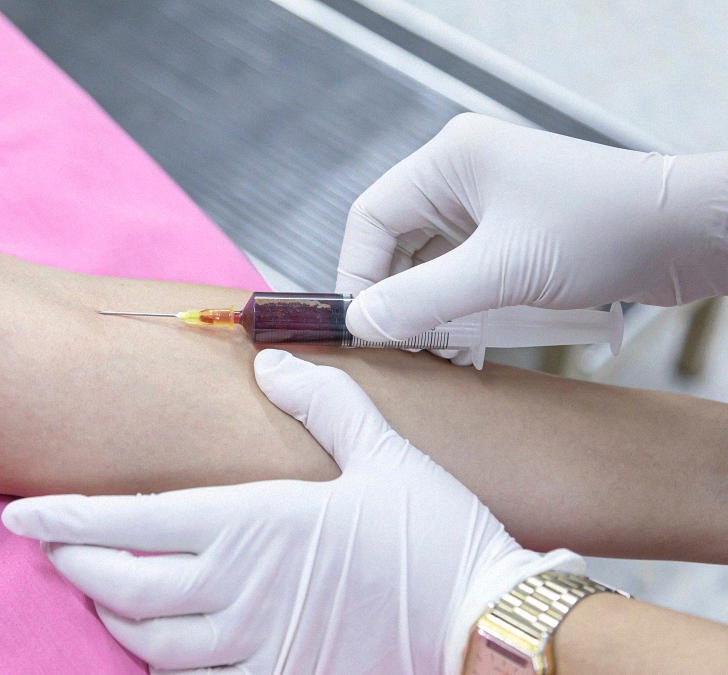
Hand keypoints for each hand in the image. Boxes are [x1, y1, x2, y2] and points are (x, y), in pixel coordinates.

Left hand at [3, 350, 580, 673]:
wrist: (483, 620)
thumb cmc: (432, 533)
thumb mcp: (382, 448)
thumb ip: (321, 398)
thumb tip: (271, 362)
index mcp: (250, 522)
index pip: (131, 520)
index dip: (66, 520)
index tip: (21, 517)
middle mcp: (236, 586)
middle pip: (121, 587)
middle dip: (76, 568)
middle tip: (54, 551)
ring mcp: (253, 642)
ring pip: (148, 643)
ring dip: (113, 619)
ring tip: (101, 595)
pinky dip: (164, 667)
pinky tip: (158, 649)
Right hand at [338, 113, 727, 343]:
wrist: (689, 235)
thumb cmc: (602, 231)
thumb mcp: (501, 272)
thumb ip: (423, 299)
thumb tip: (359, 323)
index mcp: (451, 160)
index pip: (371, 217)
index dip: (357, 273)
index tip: (359, 325)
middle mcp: (464, 175)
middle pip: (398, 243)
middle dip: (397, 299)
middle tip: (400, 347)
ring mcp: (490, 203)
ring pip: (431, 263)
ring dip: (431, 310)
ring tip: (442, 352)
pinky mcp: (514, 232)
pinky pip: (464, 272)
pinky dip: (460, 308)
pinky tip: (468, 344)